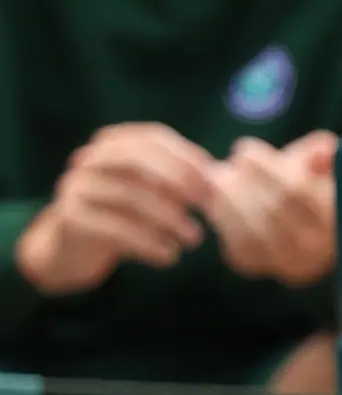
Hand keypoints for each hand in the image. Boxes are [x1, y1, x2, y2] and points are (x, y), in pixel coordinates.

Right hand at [14, 122, 219, 295]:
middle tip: (206, 203)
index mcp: (113, 144)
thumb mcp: (152, 193)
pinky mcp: (69, 217)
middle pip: (136, 157)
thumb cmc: (126, 215)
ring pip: (129, 196)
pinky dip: (147, 243)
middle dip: (177, 178)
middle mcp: (90, 159)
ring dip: (169, 218)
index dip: (186, 155)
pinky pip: (114, 228)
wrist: (74, 247)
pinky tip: (168, 257)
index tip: (212, 178)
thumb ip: (179, 183)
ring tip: (194, 239)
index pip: (153, 137)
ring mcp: (75, 186)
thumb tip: (219, 179)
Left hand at [202, 131, 339, 288]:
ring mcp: (290, 264)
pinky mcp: (261, 269)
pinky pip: (237, 246)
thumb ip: (323, 154)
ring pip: (252, 232)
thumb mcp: (321, 165)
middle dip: (243, 183)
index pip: (297, 192)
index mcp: (338, 218)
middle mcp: (321, 249)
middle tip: (225, 164)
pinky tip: (216, 201)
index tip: (245, 149)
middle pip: (272, 212)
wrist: (303, 228)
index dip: (265, 168)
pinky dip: (222, 221)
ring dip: (228, 201)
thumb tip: (323, 151)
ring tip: (215, 178)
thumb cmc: (309, 185)